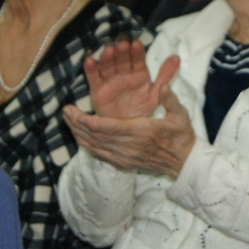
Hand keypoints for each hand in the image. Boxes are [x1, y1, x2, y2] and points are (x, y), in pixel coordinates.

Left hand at [63, 85, 195, 178]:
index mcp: (141, 131)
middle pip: (96, 136)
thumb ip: (171, 99)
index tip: (75, 111)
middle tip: (65, 111)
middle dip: (77, 124)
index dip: (88, 121)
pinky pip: (100, 154)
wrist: (184, 163)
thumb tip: (165, 85)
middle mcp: (129, 146)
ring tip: (67, 120)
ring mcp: (125, 157)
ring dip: (79, 133)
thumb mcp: (180, 115)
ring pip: (95, 146)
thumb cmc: (181, 137)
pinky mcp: (123, 162)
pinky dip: (87, 144)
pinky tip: (79, 136)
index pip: (108, 127)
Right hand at [71, 39, 179, 119]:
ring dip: (107, 58)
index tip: (136, 44)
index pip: (137, 60)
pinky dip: (91, 69)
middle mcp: (123, 75)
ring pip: (107, 66)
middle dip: (122, 53)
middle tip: (122, 45)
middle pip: (121, 60)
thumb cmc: (142, 111)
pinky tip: (90, 60)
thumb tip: (177, 57)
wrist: (129, 131)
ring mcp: (110, 81)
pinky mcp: (97, 90)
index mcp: (138, 74)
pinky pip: (94, 78)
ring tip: (108, 51)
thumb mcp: (156, 94)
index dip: (137, 52)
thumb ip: (165, 76)